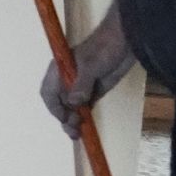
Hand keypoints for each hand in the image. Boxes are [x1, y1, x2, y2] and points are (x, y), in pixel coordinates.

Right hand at [40, 8, 133, 134]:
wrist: (127, 42)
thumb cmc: (104, 47)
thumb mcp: (91, 65)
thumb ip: (82, 84)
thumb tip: (73, 102)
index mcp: (60, 70)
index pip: (48, 92)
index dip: (53, 107)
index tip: (64, 116)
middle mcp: (67, 80)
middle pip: (59, 103)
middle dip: (64, 117)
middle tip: (74, 129)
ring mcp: (81, 87)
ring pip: (71, 108)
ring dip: (73, 121)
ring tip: (78, 134)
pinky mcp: (94, 91)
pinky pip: (84, 108)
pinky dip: (83, 118)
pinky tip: (85, 128)